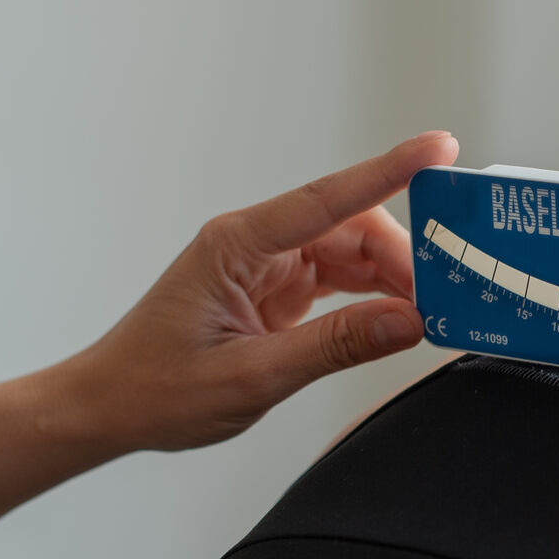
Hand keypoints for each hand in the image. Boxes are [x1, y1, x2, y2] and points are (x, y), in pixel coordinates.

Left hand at [60, 131, 460, 452]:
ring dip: (395, 279)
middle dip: (405, 257)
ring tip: (433, 310)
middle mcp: (255, 245)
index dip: (389, 172)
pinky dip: (376, 297)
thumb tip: (407, 321)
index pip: (327, 199)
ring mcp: (267, 266)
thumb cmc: (157, 390)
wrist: (110, 408)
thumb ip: (334, 346)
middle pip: (352, 227)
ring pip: (353, 253)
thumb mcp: (251, 377)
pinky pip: (341, 280)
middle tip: (447, 295)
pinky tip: (401, 317)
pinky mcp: (277, 290)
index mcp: (237, 245)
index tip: (439, 150)